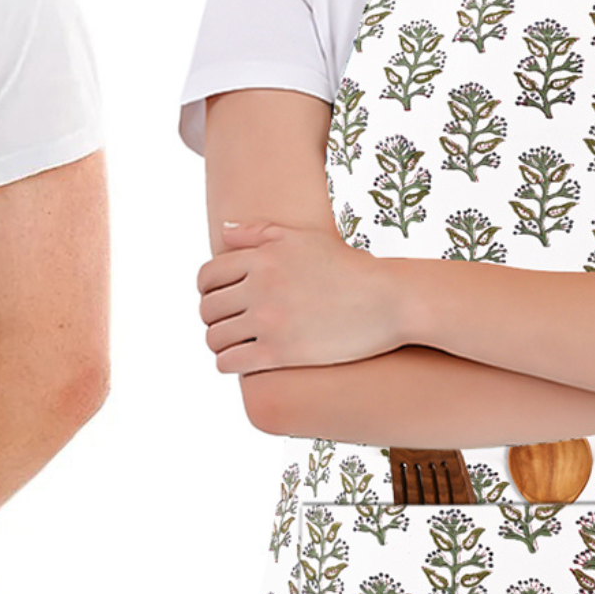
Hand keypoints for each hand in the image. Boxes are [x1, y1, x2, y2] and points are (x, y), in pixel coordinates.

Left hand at [198, 219, 402, 372]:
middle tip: (228, 324)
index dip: (207, 290)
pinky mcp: (279, 352)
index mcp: (262, 257)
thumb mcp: (303, 239)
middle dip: (213, 317)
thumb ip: (258, 233)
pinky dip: (228, 363)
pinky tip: (241, 361)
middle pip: (208, 307)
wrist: (388, 301)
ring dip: (219, 342)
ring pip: (215, 337)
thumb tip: (223, 231)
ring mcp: (268, 320)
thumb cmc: (348, 269)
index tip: (218, 300)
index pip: (207, 276)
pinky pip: (230, 361)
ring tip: (234, 344)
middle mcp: (260, 286)